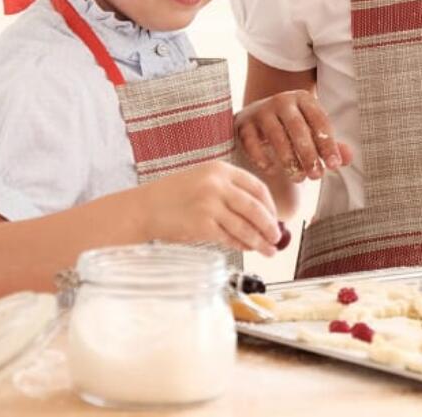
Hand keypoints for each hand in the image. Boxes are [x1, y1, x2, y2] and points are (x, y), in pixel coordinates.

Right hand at [141, 161, 280, 254]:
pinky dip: (241, 245)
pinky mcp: (202, 225)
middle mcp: (217, 184)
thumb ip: (229, 191)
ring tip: (269, 250)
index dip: (270, 206)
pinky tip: (247, 249)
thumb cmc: (174, 196)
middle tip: (277, 239)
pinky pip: (229, 238)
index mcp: (220, 169)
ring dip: (260, 241)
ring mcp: (209, 204)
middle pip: (255, 208)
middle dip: (270, 226)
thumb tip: (262, 215)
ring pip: (245, 226)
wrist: (144, 207)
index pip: (257, 187)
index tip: (276, 218)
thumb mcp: (203, 179)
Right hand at [235, 90, 353, 181]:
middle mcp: (282, 101)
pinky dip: (261, 157)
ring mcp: (261, 111)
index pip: (319, 121)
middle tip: (316, 176)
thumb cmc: (292, 127)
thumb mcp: (312, 130)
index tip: (334, 165)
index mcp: (304, 99)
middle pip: (298, 128)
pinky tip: (271, 170)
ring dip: (288, 159)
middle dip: (308, 154)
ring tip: (298, 177)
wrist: (258, 115)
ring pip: (276, 136)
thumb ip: (330, 144)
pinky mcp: (244, 123)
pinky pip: (252, 142)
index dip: (328, 144)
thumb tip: (348, 158)